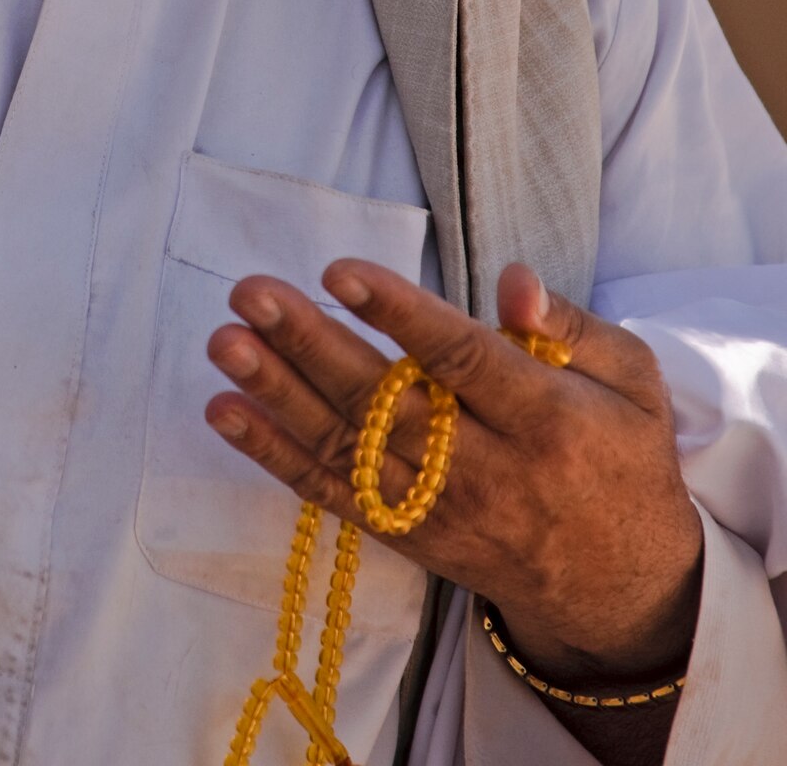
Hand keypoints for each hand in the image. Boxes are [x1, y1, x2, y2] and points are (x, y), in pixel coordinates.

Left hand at [206, 259, 703, 684]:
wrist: (619, 586)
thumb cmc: (620, 457)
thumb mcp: (633, 383)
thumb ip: (574, 327)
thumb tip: (514, 284)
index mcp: (546, 420)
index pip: (462, 360)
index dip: (400, 316)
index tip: (341, 272)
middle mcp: (487, 471)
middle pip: (387, 404)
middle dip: (312, 345)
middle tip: (252, 295)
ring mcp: (439, 510)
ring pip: (348, 449)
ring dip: (277, 395)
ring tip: (225, 343)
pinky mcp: (406, 536)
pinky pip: (332, 495)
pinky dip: (275, 456)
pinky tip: (227, 413)